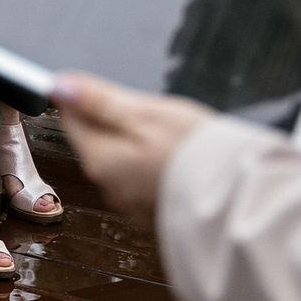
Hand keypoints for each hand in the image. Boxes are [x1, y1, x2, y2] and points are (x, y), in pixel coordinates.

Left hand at [50, 72, 213, 226]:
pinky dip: (155, 168)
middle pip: (97, 140)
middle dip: (118, 121)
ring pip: (122, 161)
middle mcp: (108, 187)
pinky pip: (143, 182)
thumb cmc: (197, 154)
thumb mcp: (146, 114)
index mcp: (99, 160)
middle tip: (154, 115)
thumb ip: (100, 101)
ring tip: (174, 139)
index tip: (112, 90)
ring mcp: (130, 205)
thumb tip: (60, 85)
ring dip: (138, 145)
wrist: (240, 201)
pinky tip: (179, 162)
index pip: (72, 118)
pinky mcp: (153, 215)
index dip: (87, 96)